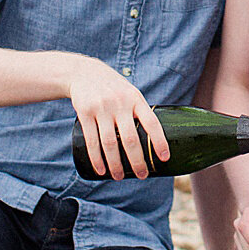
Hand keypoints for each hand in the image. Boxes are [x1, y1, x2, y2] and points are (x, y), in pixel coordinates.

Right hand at [67, 56, 165, 178]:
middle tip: (142, 175)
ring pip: (110, 143)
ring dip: (115, 164)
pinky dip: (97, 158)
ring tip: (120, 177)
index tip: (165, 158)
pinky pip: (92, 140)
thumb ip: (139, 112)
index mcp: (135, 99)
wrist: (83, 72)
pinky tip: (101, 170)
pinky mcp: (85, 112)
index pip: (152, 122)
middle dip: (137, 161)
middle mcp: (120, 103)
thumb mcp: (129, 93)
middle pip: (130, 139)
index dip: (159, 141)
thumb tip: (153, 140)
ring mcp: (101, 108)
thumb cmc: (112, 88)